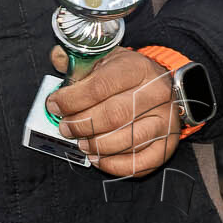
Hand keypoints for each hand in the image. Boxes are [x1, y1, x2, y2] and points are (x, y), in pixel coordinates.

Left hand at [46, 46, 180, 176]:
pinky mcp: (168, 144)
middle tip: (65, 128)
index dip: (72, 99)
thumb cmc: (128, 74)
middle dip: (81, 124)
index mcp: (137, 68)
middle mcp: (156, 94)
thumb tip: (58, 58)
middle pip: (112, 115)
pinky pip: (142, 162)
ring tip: (80, 143)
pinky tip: (98, 158)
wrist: (164, 87)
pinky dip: (115, 165)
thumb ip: (79, 60)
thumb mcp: (106, 57)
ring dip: (97, 146)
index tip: (54, 105)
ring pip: (128, 141)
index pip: (99, 87)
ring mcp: (166, 121)